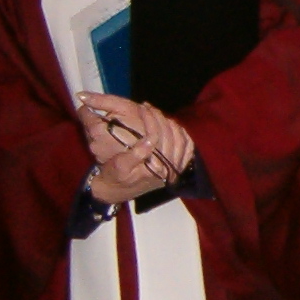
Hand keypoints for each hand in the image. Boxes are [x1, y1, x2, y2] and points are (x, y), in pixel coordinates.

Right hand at [78, 93, 193, 202]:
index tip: (142, 108)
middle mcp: (168, 170)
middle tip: (147, 107)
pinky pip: (187, 150)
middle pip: (170, 136)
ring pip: (181, 140)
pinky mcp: (176, 169)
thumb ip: (134, 155)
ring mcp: (174, 170)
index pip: (157, 137)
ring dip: (170, 123)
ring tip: (156, 113)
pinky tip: (174, 125)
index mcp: (154, 169)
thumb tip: (149, 140)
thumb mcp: (118, 166)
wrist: (115, 192)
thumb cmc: (113, 177)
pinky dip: (183, 136)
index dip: (150, 119)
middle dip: (159, 118)